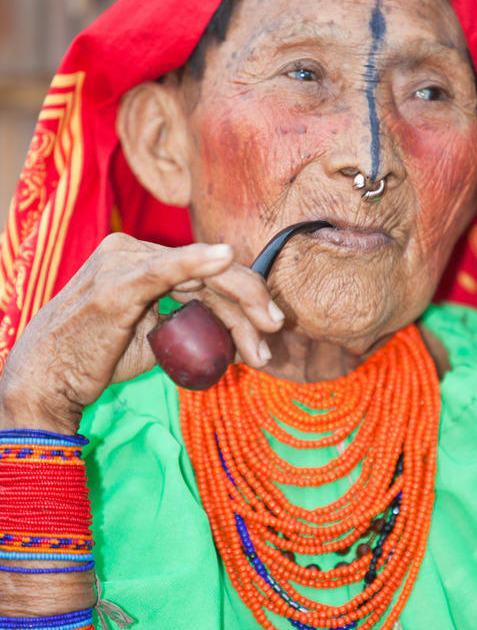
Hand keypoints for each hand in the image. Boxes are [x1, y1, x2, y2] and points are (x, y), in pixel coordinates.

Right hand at [0, 233, 283, 432]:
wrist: (48, 377)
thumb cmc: (96, 357)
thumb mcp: (152, 338)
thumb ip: (188, 324)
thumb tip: (236, 334)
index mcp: (142, 260)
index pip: (205, 274)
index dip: (243, 296)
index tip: (269, 327)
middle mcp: (133, 252)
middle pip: (208, 272)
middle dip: (249, 301)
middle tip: (275, 330)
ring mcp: (123, 262)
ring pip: (199, 279)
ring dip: (237, 310)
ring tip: (261, 342)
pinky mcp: (117, 283)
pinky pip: (163, 270)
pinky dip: (195, 262)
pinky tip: (224, 257)